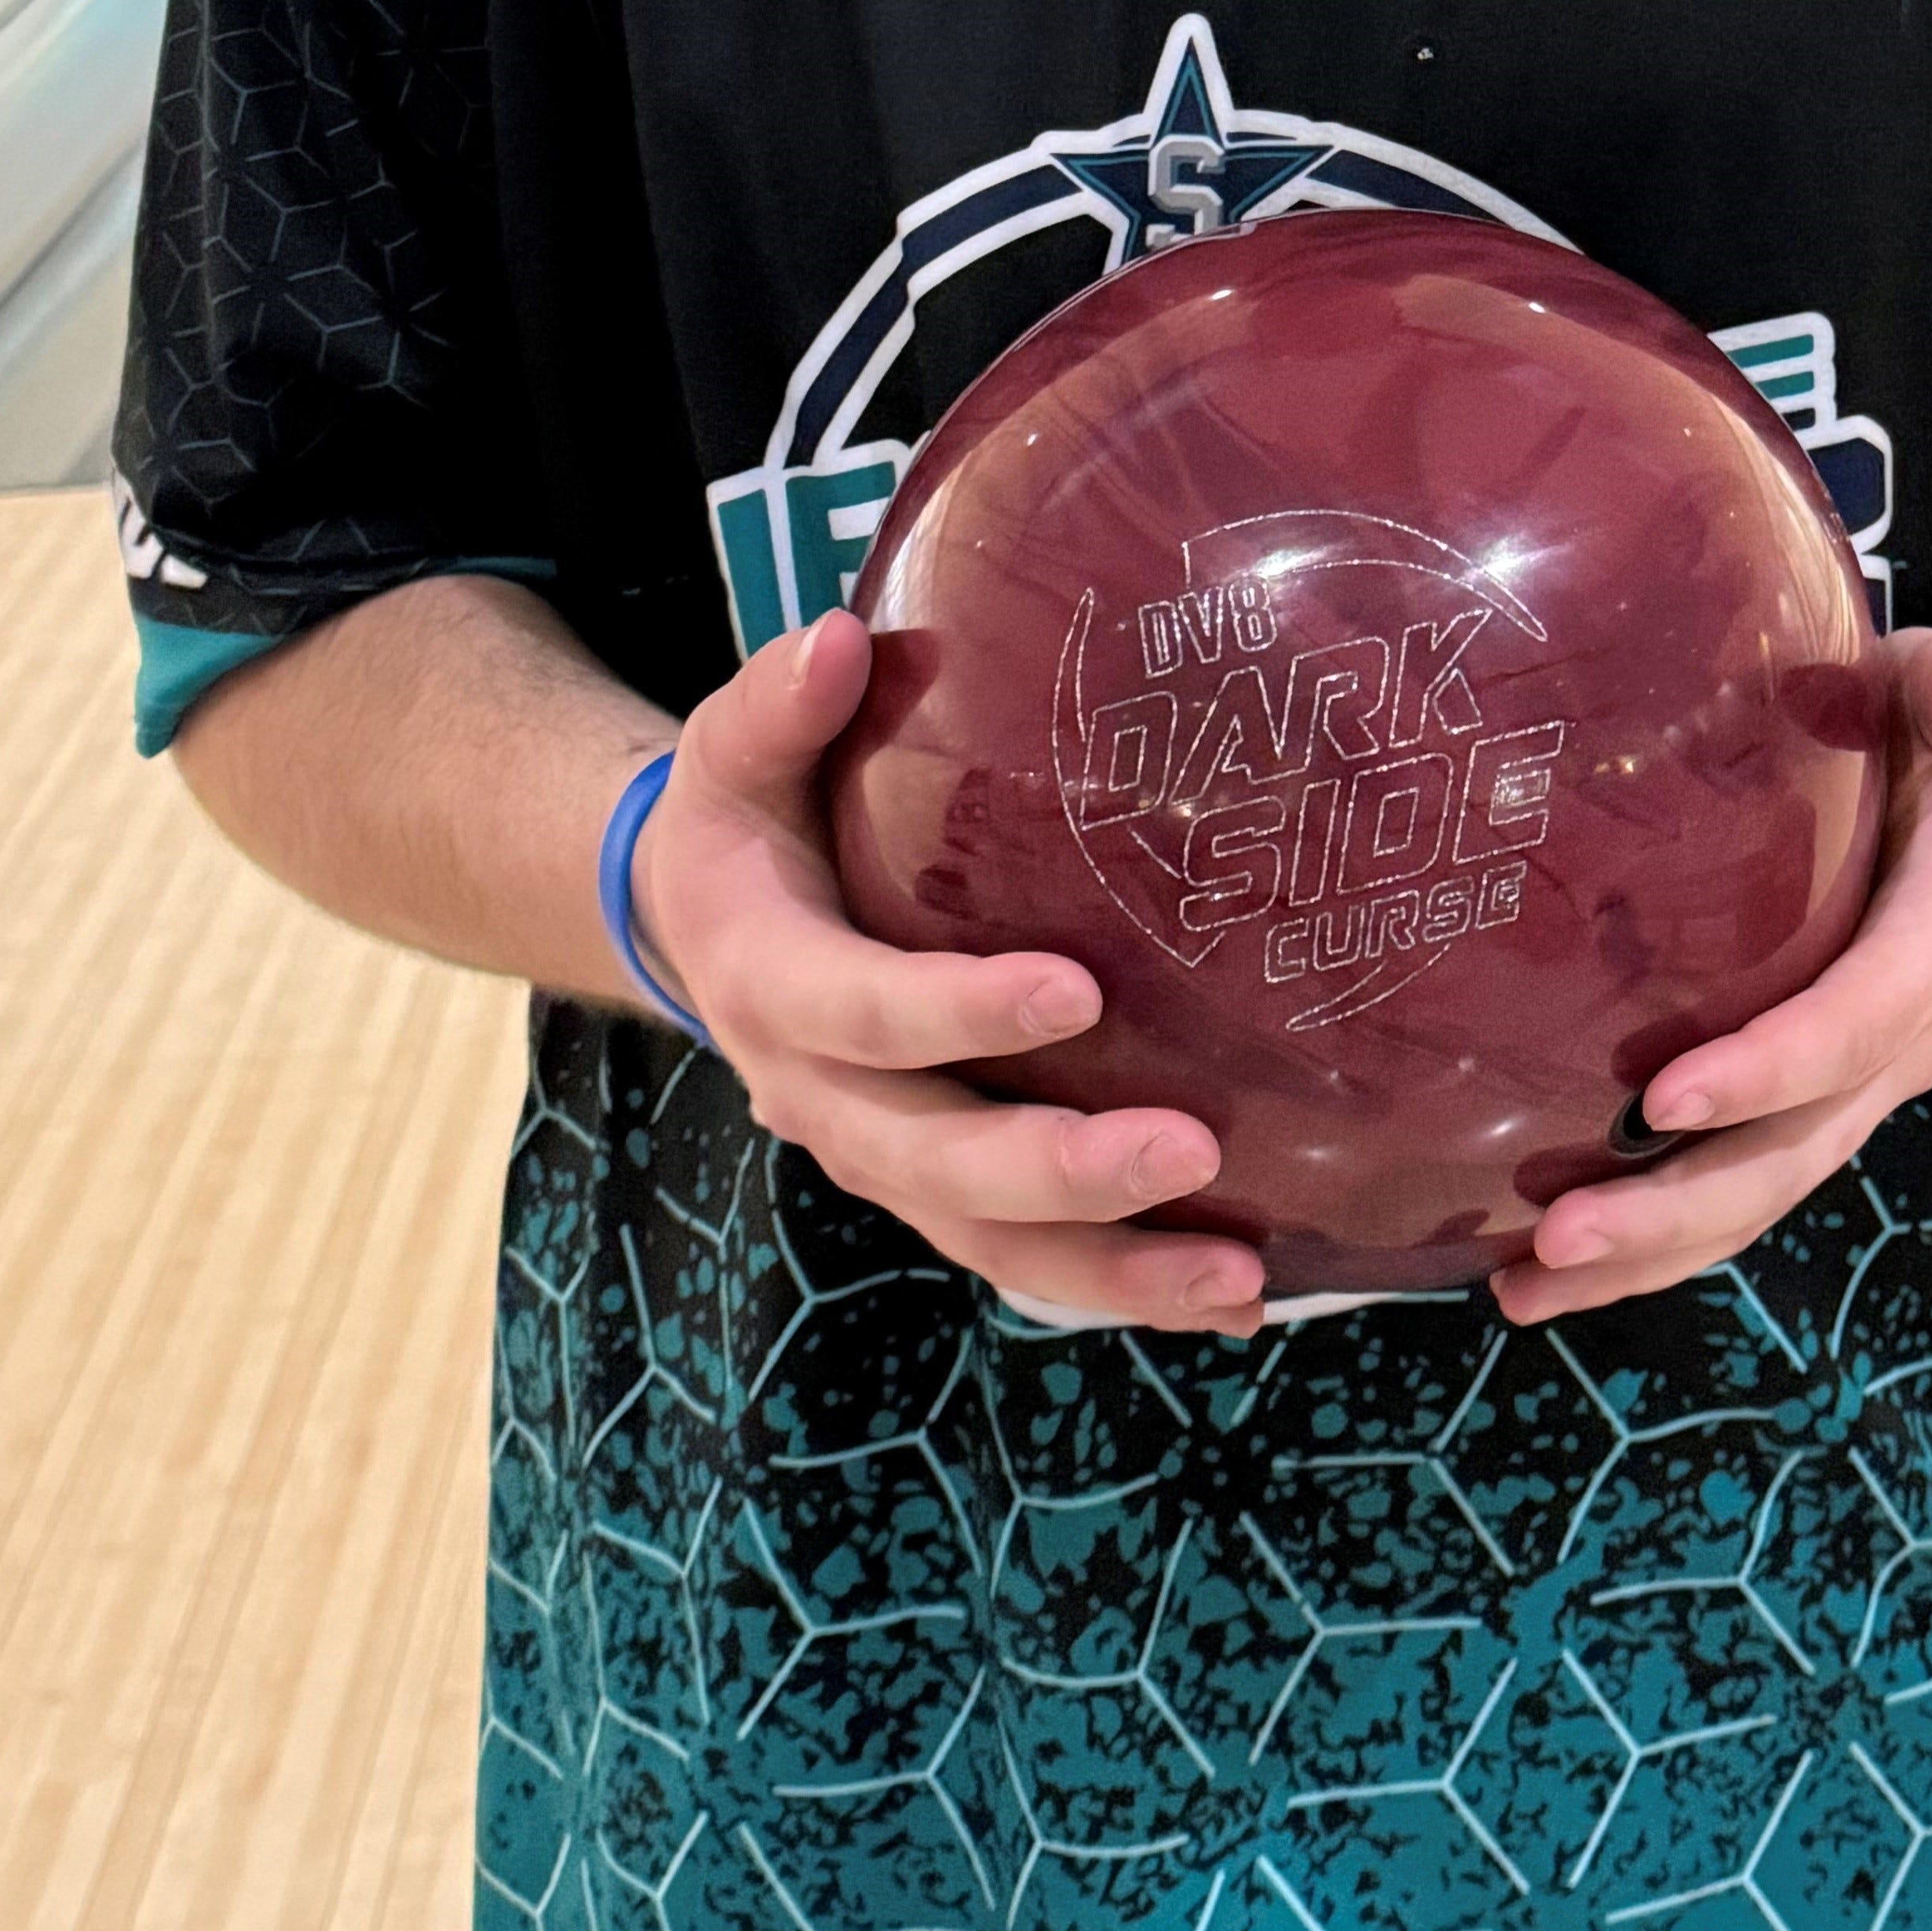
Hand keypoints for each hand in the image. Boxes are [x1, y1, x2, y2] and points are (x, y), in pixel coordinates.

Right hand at [633, 608, 1262, 1335]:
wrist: (694, 926)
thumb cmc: (742, 819)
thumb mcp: (731, 751)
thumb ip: (779, 702)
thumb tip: (838, 639)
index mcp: (772, 983)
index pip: (868, 1013)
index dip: (962, 1012)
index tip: (1079, 990)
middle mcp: (819, 1096)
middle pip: (939, 1161)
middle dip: (1064, 1169)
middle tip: (1192, 1149)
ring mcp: (877, 1155)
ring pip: (988, 1241)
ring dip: (1112, 1268)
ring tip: (1238, 1278)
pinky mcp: (929, 1186)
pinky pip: (1017, 1255)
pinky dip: (1114, 1283)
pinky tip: (1231, 1291)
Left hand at [1489, 624, 1931, 1327]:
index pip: (1862, 1017)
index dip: (1775, 1067)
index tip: (1663, 1097)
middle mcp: (1901, 1033)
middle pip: (1796, 1147)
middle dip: (1679, 1204)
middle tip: (1560, 1235)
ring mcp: (1851, 1082)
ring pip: (1757, 1193)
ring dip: (1647, 1250)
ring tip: (1527, 1283)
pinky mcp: (1801, 1098)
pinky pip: (1732, 1185)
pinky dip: (1646, 1240)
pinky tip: (1538, 1268)